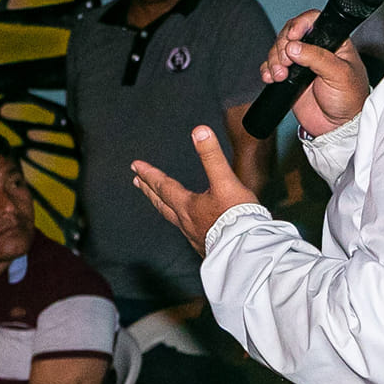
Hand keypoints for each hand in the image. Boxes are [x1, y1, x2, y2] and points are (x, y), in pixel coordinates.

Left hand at [132, 125, 260, 254]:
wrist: (247, 252)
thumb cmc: (237, 218)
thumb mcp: (225, 181)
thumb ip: (212, 156)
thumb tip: (199, 132)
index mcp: (188, 206)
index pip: (163, 186)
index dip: (149, 174)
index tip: (135, 166)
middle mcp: (186, 222)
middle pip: (162, 203)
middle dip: (149, 190)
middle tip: (137, 181)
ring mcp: (195, 236)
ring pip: (173, 218)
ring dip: (163, 206)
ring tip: (158, 201)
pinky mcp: (207, 247)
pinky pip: (188, 232)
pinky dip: (182, 223)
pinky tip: (189, 225)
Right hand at [259, 11, 370, 136]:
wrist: (338, 127)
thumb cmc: (349, 99)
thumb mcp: (339, 75)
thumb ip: (317, 58)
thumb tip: (294, 47)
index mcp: (333, 42)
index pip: (313, 21)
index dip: (300, 24)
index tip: (293, 36)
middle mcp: (315, 49)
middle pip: (290, 33)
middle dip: (282, 45)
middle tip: (286, 62)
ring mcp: (301, 63)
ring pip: (278, 49)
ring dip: (273, 59)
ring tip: (280, 75)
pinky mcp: (289, 78)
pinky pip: (271, 66)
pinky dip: (267, 70)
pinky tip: (271, 78)